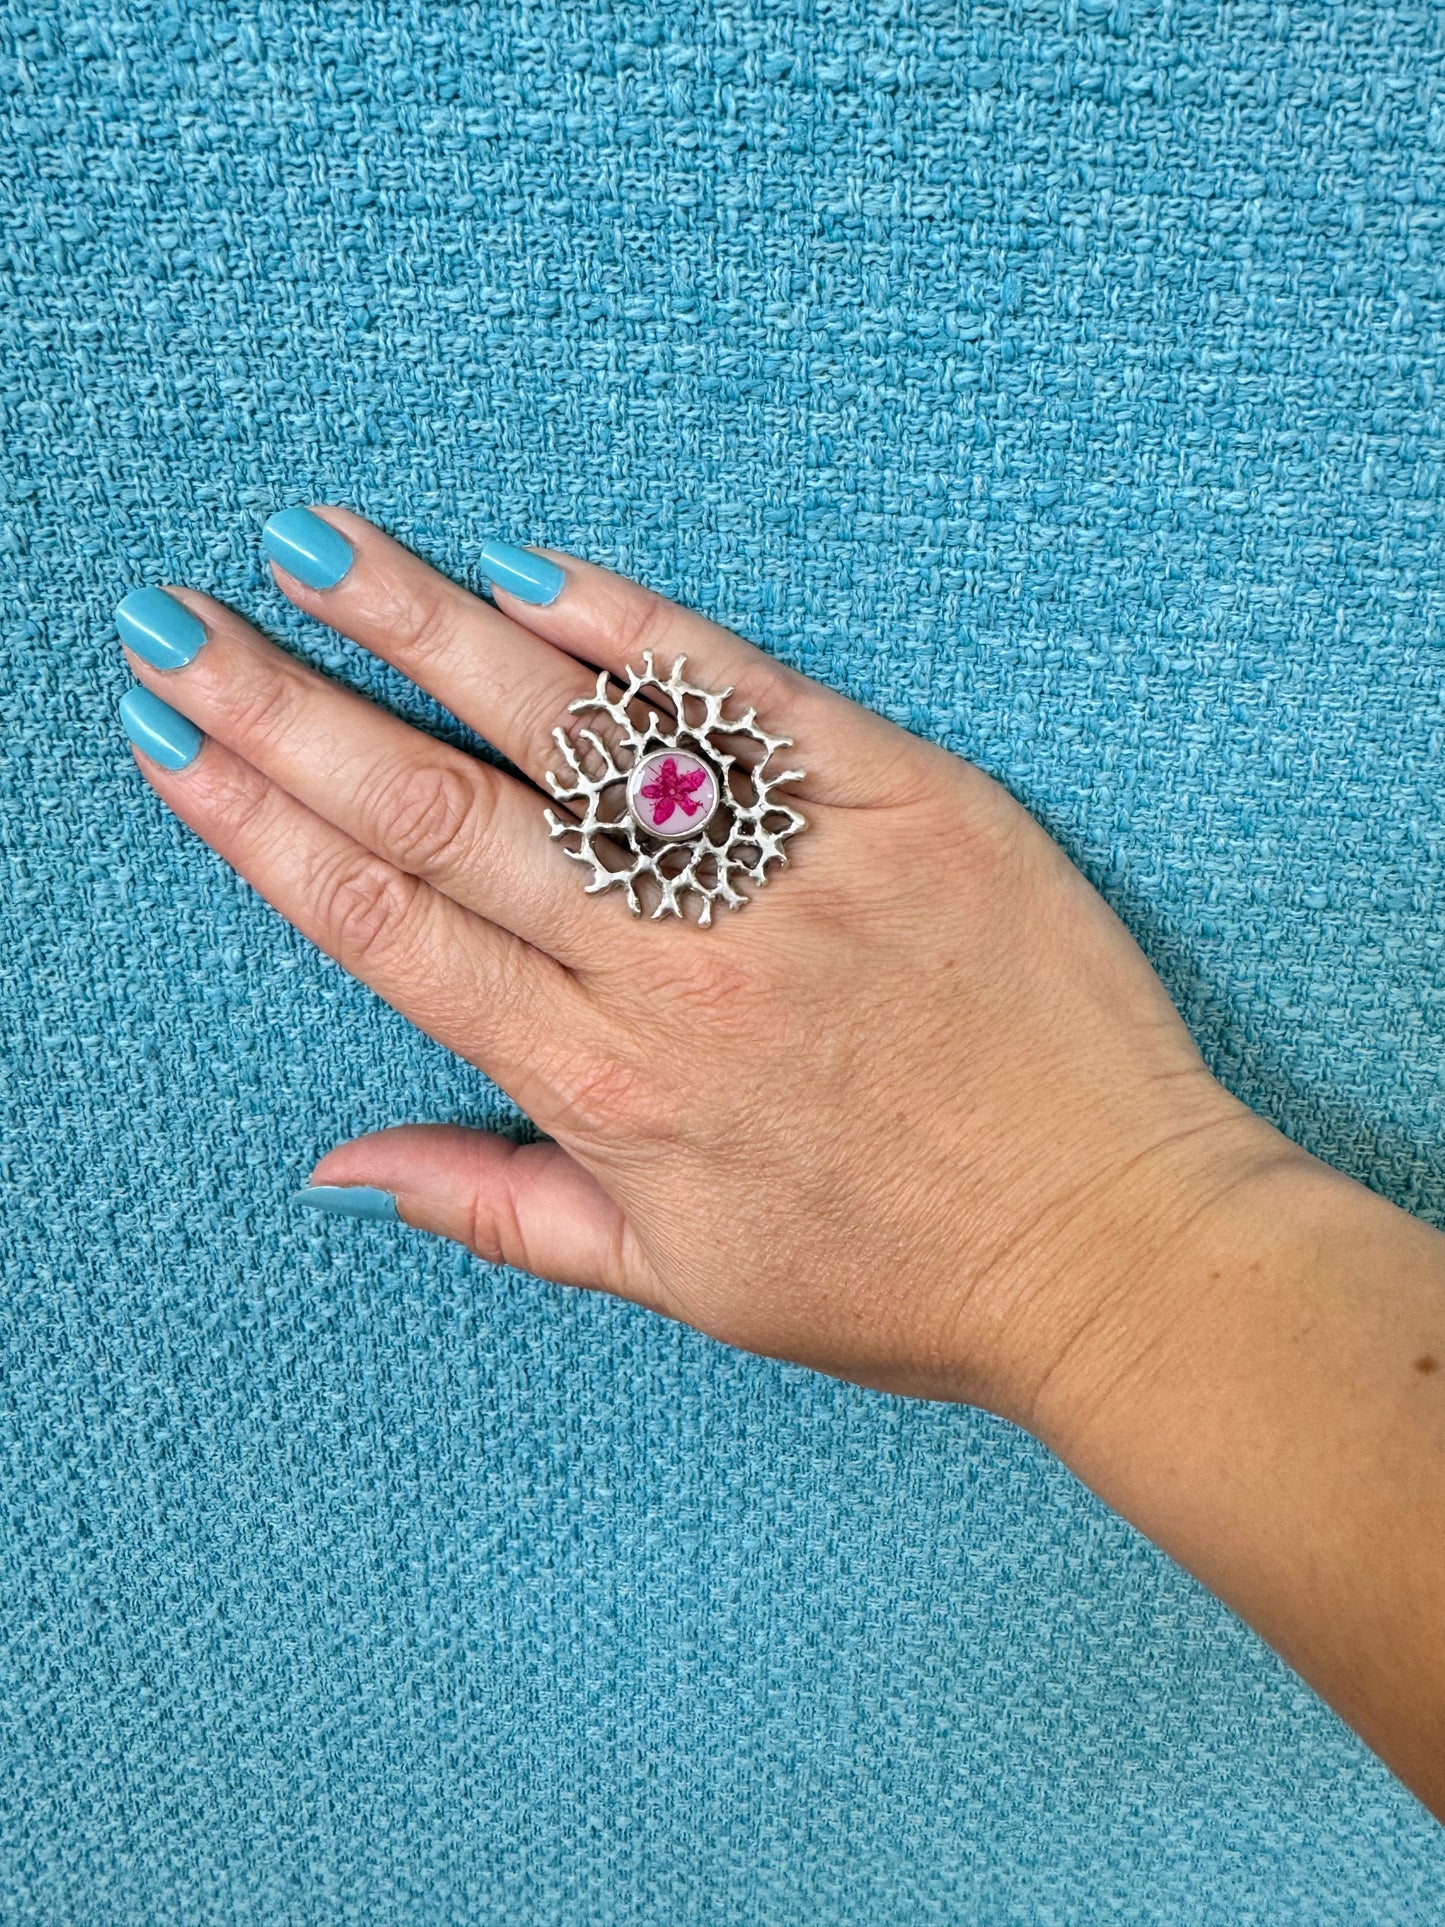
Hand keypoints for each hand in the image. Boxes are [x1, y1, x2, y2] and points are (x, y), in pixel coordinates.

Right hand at [118, 506, 1291, 1430]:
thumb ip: (503, 1208)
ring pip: (577, 734)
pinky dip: (642, 631)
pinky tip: (537, 569)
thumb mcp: (684, 1283)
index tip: (172, 738)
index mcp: (607, 1087)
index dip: (263, 827)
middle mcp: (675, 972)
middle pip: (444, 812)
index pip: (389, 926)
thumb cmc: (901, 1280)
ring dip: (431, 633)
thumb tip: (338, 1168)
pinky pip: (752, 699)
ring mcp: (793, 878)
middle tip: (180, 616)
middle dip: (291, 709)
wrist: (1113, 1246)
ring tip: (318, 548)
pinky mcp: (909, 805)